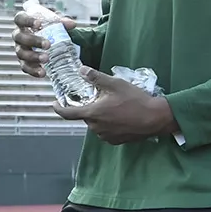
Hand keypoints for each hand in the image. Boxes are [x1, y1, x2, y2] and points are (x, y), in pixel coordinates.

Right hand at [14, 11, 76, 79]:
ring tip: (46, 59)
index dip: (27, 21)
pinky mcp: (23, 62)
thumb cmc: (46, 26)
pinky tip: (43, 72)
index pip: (20, 18)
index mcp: (23, 22)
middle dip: (33, 41)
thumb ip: (61, 21)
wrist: (46, 38)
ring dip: (34, 57)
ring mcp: (20, 49)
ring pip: (21, 53)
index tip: (39, 24)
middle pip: (20, 37)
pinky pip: (25, 67)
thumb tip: (71, 24)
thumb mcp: (53, 21)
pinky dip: (33, 70)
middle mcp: (18, 36)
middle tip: (48, 45)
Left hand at [54, 67, 176, 144]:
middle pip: (86, 117)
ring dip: (100, 117)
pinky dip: (109, 124)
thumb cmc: (135, 100)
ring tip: (115, 107)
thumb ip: (96, 77)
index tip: (54, 104)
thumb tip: (81, 69)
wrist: (156, 118)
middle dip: (90, 108)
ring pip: (96, 124)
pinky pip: (106, 131)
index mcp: (92, 114)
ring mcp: (105, 136)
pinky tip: (121, 116)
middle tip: (101, 98)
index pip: (68, 114)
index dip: (58, 109)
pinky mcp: (116, 141)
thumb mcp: (115, 84)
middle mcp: (96, 128)